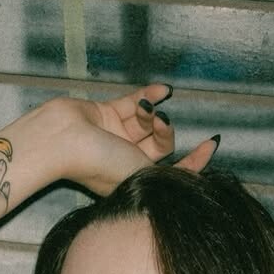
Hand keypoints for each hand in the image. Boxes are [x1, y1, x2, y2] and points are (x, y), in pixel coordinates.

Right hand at [48, 84, 216, 195]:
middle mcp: (124, 162)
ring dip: (152, 113)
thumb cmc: (98, 165)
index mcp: (133, 183)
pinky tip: (162, 90)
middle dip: (165, 131)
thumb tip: (201, 166)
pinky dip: (148, 96)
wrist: (61, 142)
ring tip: (145, 110)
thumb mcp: (143, 176)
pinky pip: (133, 102)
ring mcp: (115, 137)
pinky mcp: (105, 114)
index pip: (171, 174)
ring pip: (147, 122)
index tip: (211, 143)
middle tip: (161, 122)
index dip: (194, 161)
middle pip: (160, 145)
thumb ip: (174, 174)